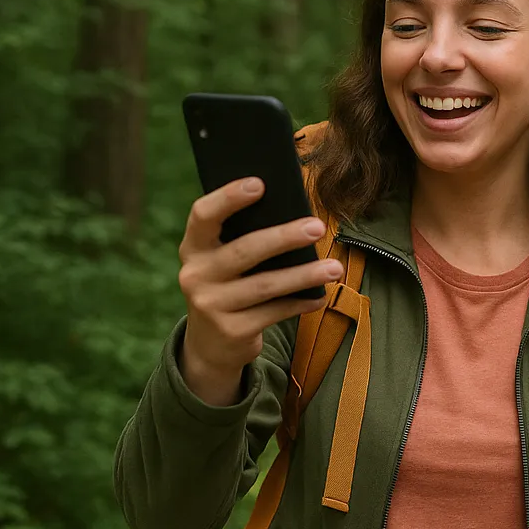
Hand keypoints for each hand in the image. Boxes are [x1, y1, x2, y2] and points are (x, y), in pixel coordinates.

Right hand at [177, 177, 342, 405]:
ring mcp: (210, 305)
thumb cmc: (229, 286)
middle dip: (284, 237)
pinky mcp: (231, 331)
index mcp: (194, 248)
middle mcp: (195, 275)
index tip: (260, 183)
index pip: (203, 216)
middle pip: (244, 250)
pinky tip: (321, 296)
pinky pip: (275, 313)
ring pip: (265, 285)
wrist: (211, 344)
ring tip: (334, 268)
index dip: (228, 198)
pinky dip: (301, 303)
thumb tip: (296, 214)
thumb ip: (245, 238)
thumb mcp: (224, 262)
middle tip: (317, 227)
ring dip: (304, 275)